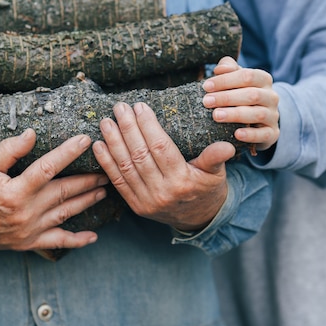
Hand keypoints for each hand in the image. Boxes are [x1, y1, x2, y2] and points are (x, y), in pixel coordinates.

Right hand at [0, 129, 108, 250]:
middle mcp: (25, 213)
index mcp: (14, 191)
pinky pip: (58, 243)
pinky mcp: (27, 243)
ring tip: (104, 190)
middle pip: (64, 191)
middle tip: (108, 168)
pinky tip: (93, 237)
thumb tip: (32, 134)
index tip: (85, 139)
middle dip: (88, 179)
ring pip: (66, 213)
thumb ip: (9, 150)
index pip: (48, 167)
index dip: (68, 152)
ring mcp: (28, 231)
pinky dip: (77, 241)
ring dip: (88, 201)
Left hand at [92, 102, 234, 231]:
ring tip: (106, 121)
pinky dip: (106, 163)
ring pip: (125, 167)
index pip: (161, 148)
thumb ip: (216, 158)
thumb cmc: (207, 189)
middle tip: (120, 107)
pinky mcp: (136, 206)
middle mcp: (162, 193)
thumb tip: (227, 146)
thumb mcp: (216, 173)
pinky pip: (118, 182)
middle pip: (140, 154)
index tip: (140, 106)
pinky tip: (98, 145)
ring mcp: (146, 201)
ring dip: (113, 142)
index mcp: (183, 182)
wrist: (198, 219)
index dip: (148, 125)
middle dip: (127, 128)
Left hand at [202, 56, 279, 150]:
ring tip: (216, 115)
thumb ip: (228, 69)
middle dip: (227, 97)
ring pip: (257, 114)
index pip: (247, 76)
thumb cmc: (240, 94)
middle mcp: (271, 97)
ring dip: (235, 114)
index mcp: (263, 80)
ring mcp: (273, 116)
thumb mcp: (235, 79)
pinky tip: (236, 134)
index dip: (226, 80)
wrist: (257, 120)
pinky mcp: (272, 133)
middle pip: (252, 95)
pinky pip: (264, 134)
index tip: (206, 86)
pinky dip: (251, 135)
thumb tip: (220, 69)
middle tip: (206, 101)